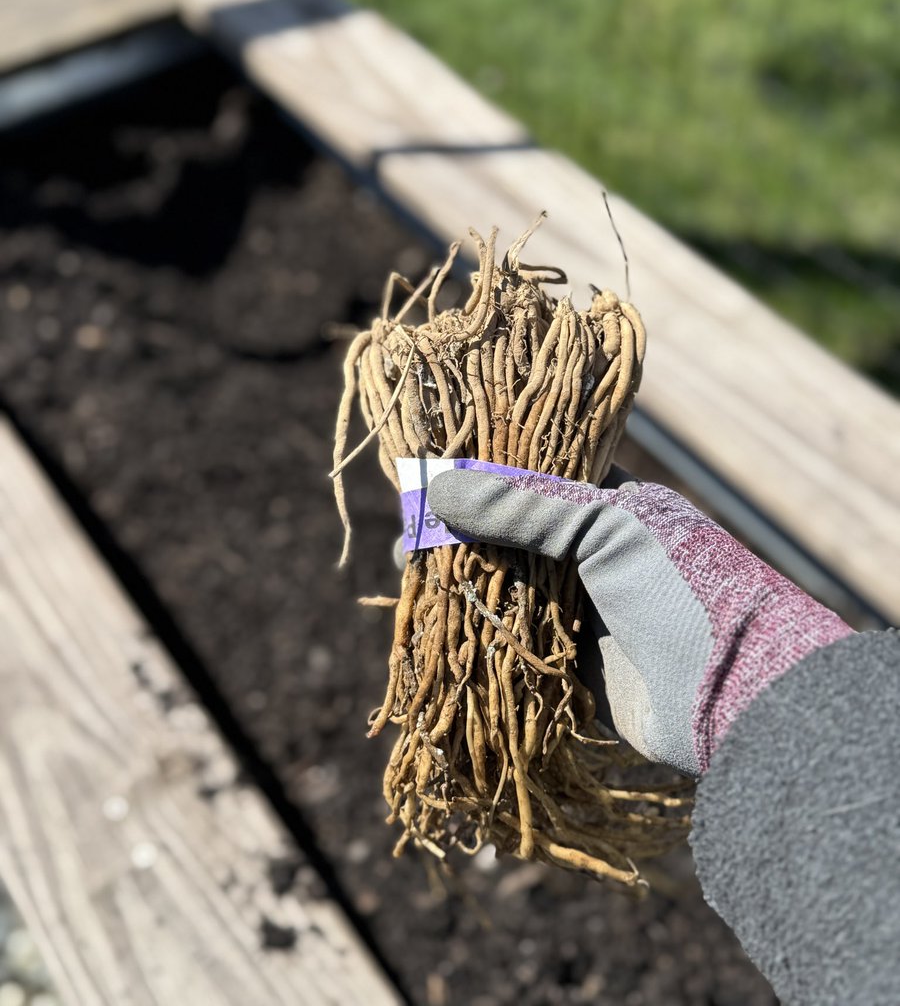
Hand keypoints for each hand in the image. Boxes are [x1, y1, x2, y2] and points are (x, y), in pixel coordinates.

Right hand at [428, 469, 851, 776]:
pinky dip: (483, 641)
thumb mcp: (605, 531)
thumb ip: (525, 509)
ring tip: (411, 578)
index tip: (431, 480)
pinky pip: (519, 648)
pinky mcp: (577, 671)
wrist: (739, 695)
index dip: (484, 480)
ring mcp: (586, 614)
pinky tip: (441, 629)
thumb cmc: (681, 590)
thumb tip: (440, 486)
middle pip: (515, 539)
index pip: (536, 480)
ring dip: (466, 589)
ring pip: (512, 594)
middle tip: (409, 537)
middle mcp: (596, 556)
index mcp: (613, 507)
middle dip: (464, 538)